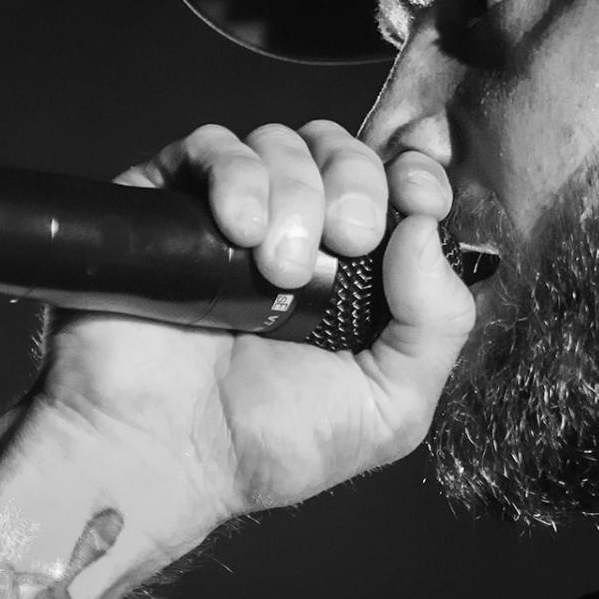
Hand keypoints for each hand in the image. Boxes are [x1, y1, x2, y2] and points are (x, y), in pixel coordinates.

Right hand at [32, 120, 476, 531]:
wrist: (161, 456)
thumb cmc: (264, 443)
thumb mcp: (389, 408)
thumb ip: (436, 324)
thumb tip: (424, 228)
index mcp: (355, 273)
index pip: (398, 184)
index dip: (417, 174)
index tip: (420, 198)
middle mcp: (297, 233)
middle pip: (343, 151)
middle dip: (358, 182)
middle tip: (349, 239)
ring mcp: (230, 215)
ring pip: (281, 142)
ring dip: (296, 192)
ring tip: (279, 267)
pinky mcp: (169, 205)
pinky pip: (209, 146)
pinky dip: (235, 173)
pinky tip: (237, 231)